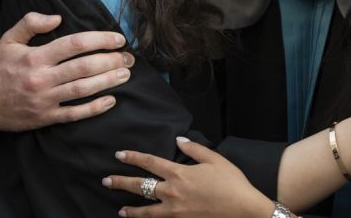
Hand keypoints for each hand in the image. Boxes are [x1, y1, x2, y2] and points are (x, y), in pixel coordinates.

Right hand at [0, 12, 133, 130]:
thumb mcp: (8, 39)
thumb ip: (31, 23)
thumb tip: (57, 17)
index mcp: (35, 56)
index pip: (75, 44)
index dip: (100, 39)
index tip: (117, 39)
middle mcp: (42, 78)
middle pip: (84, 67)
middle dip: (111, 60)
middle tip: (128, 58)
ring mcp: (45, 99)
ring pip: (83, 90)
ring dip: (108, 81)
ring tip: (125, 74)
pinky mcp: (45, 117)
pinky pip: (74, 114)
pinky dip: (94, 108)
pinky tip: (110, 100)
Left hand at [103, 137, 275, 217]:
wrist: (244, 210)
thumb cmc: (232, 183)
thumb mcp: (215, 159)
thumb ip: (194, 148)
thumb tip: (179, 140)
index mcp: (179, 173)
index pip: (149, 163)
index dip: (132, 157)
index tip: (119, 155)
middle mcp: (172, 192)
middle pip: (140, 186)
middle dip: (121, 183)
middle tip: (106, 181)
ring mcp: (176, 211)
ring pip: (146, 211)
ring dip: (131, 210)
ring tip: (120, 210)